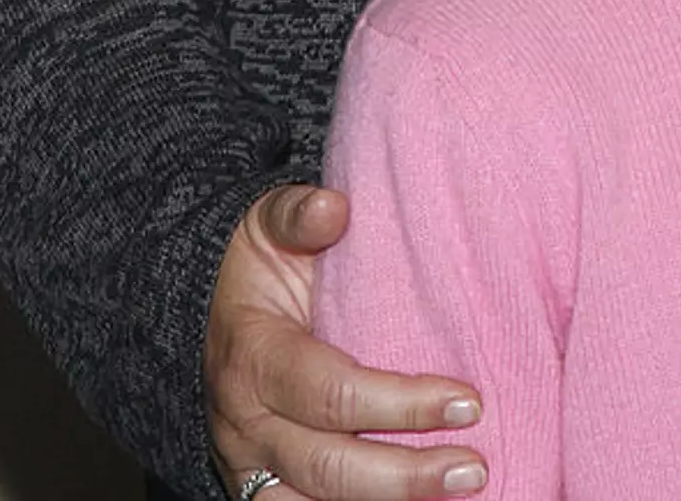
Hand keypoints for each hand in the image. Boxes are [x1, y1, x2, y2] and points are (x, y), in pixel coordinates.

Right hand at [206, 184, 486, 498]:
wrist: (205, 308)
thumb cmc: (257, 264)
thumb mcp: (268, 224)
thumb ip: (297, 214)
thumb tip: (332, 207)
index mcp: (252, 356)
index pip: (330, 393)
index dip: (400, 403)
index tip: (467, 399)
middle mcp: (246, 422)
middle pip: (328, 466)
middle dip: (406, 475)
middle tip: (475, 467)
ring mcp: (249, 463)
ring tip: (457, 494)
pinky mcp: (259, 488)